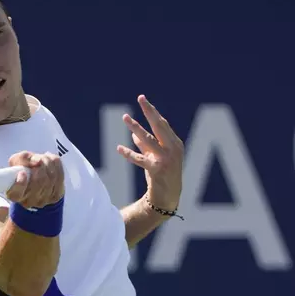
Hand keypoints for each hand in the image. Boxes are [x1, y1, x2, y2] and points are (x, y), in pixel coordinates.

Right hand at [6, 151, 64, 208]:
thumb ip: (22, 159)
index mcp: (14, 194)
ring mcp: (43, 201)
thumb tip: (37, 161)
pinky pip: (60, 177)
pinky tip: (52, 161)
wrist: (37, 175)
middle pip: (39, 181)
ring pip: (51, 178)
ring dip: (49, 163)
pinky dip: (57, 165)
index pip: (16, 193)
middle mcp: (28, 201)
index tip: (22, 173)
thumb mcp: (17, 161)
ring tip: (45, 157)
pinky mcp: (55, 197)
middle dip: (41, 165)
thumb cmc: (24, 169)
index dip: (20, 183)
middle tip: (39, 158)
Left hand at [117, 95, 183, 209]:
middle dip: (149, 111)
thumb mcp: (156, 157)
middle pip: (160, 126)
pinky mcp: (157, 170)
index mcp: (175, 144)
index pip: (162, 124)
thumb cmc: (162, 175)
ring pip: (149, 140)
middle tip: (140, 98)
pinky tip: (119, 148)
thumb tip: (134, 133)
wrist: (168, 197)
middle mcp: (173, 150)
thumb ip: (146, 145)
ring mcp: (166, 160)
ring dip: (136, 127)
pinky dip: (129, 154)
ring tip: (125, 117)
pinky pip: (140, 159)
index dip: (152, 111)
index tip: (143, 99)